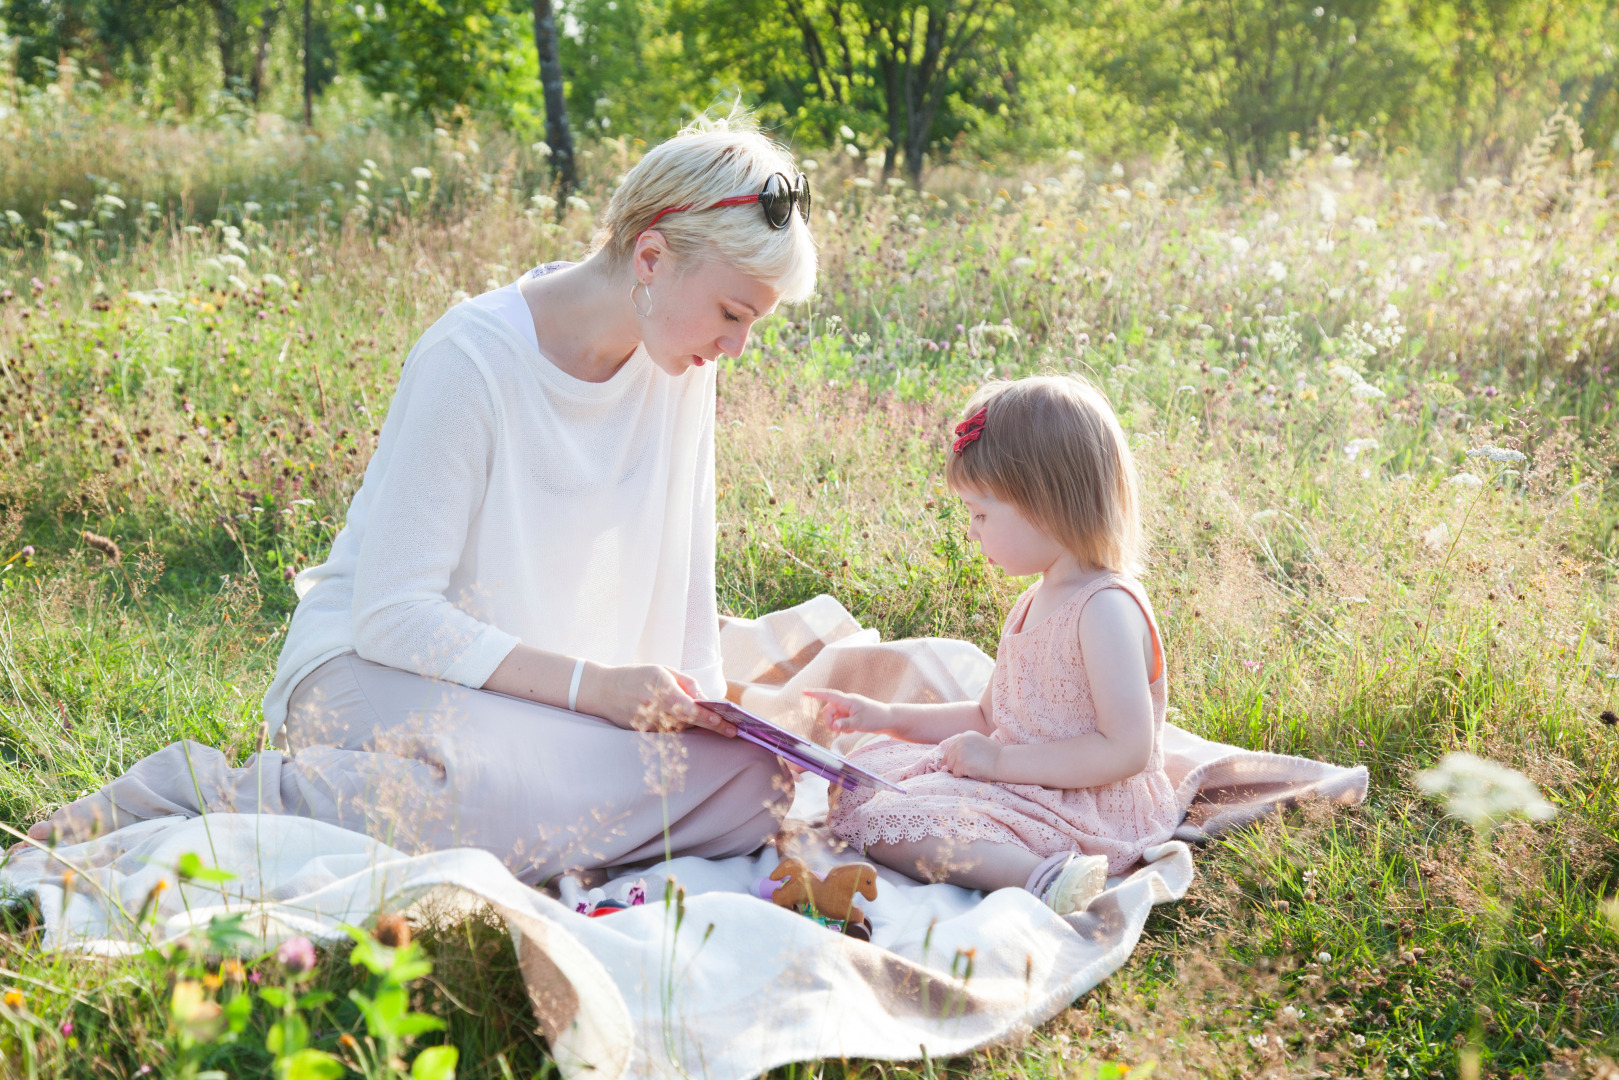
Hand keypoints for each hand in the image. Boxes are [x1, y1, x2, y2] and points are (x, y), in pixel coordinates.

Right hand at [579, 663, 736, 737]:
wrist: (603, 690)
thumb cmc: (637, 676)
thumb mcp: (663, 670)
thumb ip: (686, 683)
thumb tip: (706, 697)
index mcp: (660, 688)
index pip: (688, 706)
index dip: (706, 716)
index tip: (723, 721)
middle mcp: (654, 707)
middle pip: (688, 721)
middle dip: (711, 726)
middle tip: (732, 731)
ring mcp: (647, 722)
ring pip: (680, 728)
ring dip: (694, 725)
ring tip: (712, 722)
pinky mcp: (643, 732)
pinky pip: (668, 732)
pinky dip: (678, 727)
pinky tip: (680, 721)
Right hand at [802, 688, 894, 735]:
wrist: (889, 720)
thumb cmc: (876, 718)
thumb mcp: (860, 723)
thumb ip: (845, 725)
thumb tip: (833, 727)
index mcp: (848, 700)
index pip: (828, 695)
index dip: (815, 694)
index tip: (803, 691)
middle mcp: (846, 703)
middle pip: (828, 710)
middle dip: (829, 721)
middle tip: (837, 731)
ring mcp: (848, 709)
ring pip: (834, 717)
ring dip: (837, 725)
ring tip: (850, 730)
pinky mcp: (851, 715)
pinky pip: (840, 721)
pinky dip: (843, 727)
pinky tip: (853, 729)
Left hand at [942, 731, 1001, 779]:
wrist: (1004, 761)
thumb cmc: (994, 756)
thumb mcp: (978, 745)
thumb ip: (964, 748)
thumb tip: (943, 763)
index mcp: (965, 735)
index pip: (951, 748)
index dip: (952, 758)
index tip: (957, 764)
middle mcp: (961, 741)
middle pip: (948, 758)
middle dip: (956, 765)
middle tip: (969, 768)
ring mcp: (960, 752)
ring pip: (950, 767)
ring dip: (960, 771)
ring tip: (973, 769)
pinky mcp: (962, 763)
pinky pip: (956, 774)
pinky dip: (964, 776)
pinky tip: (974, 772)